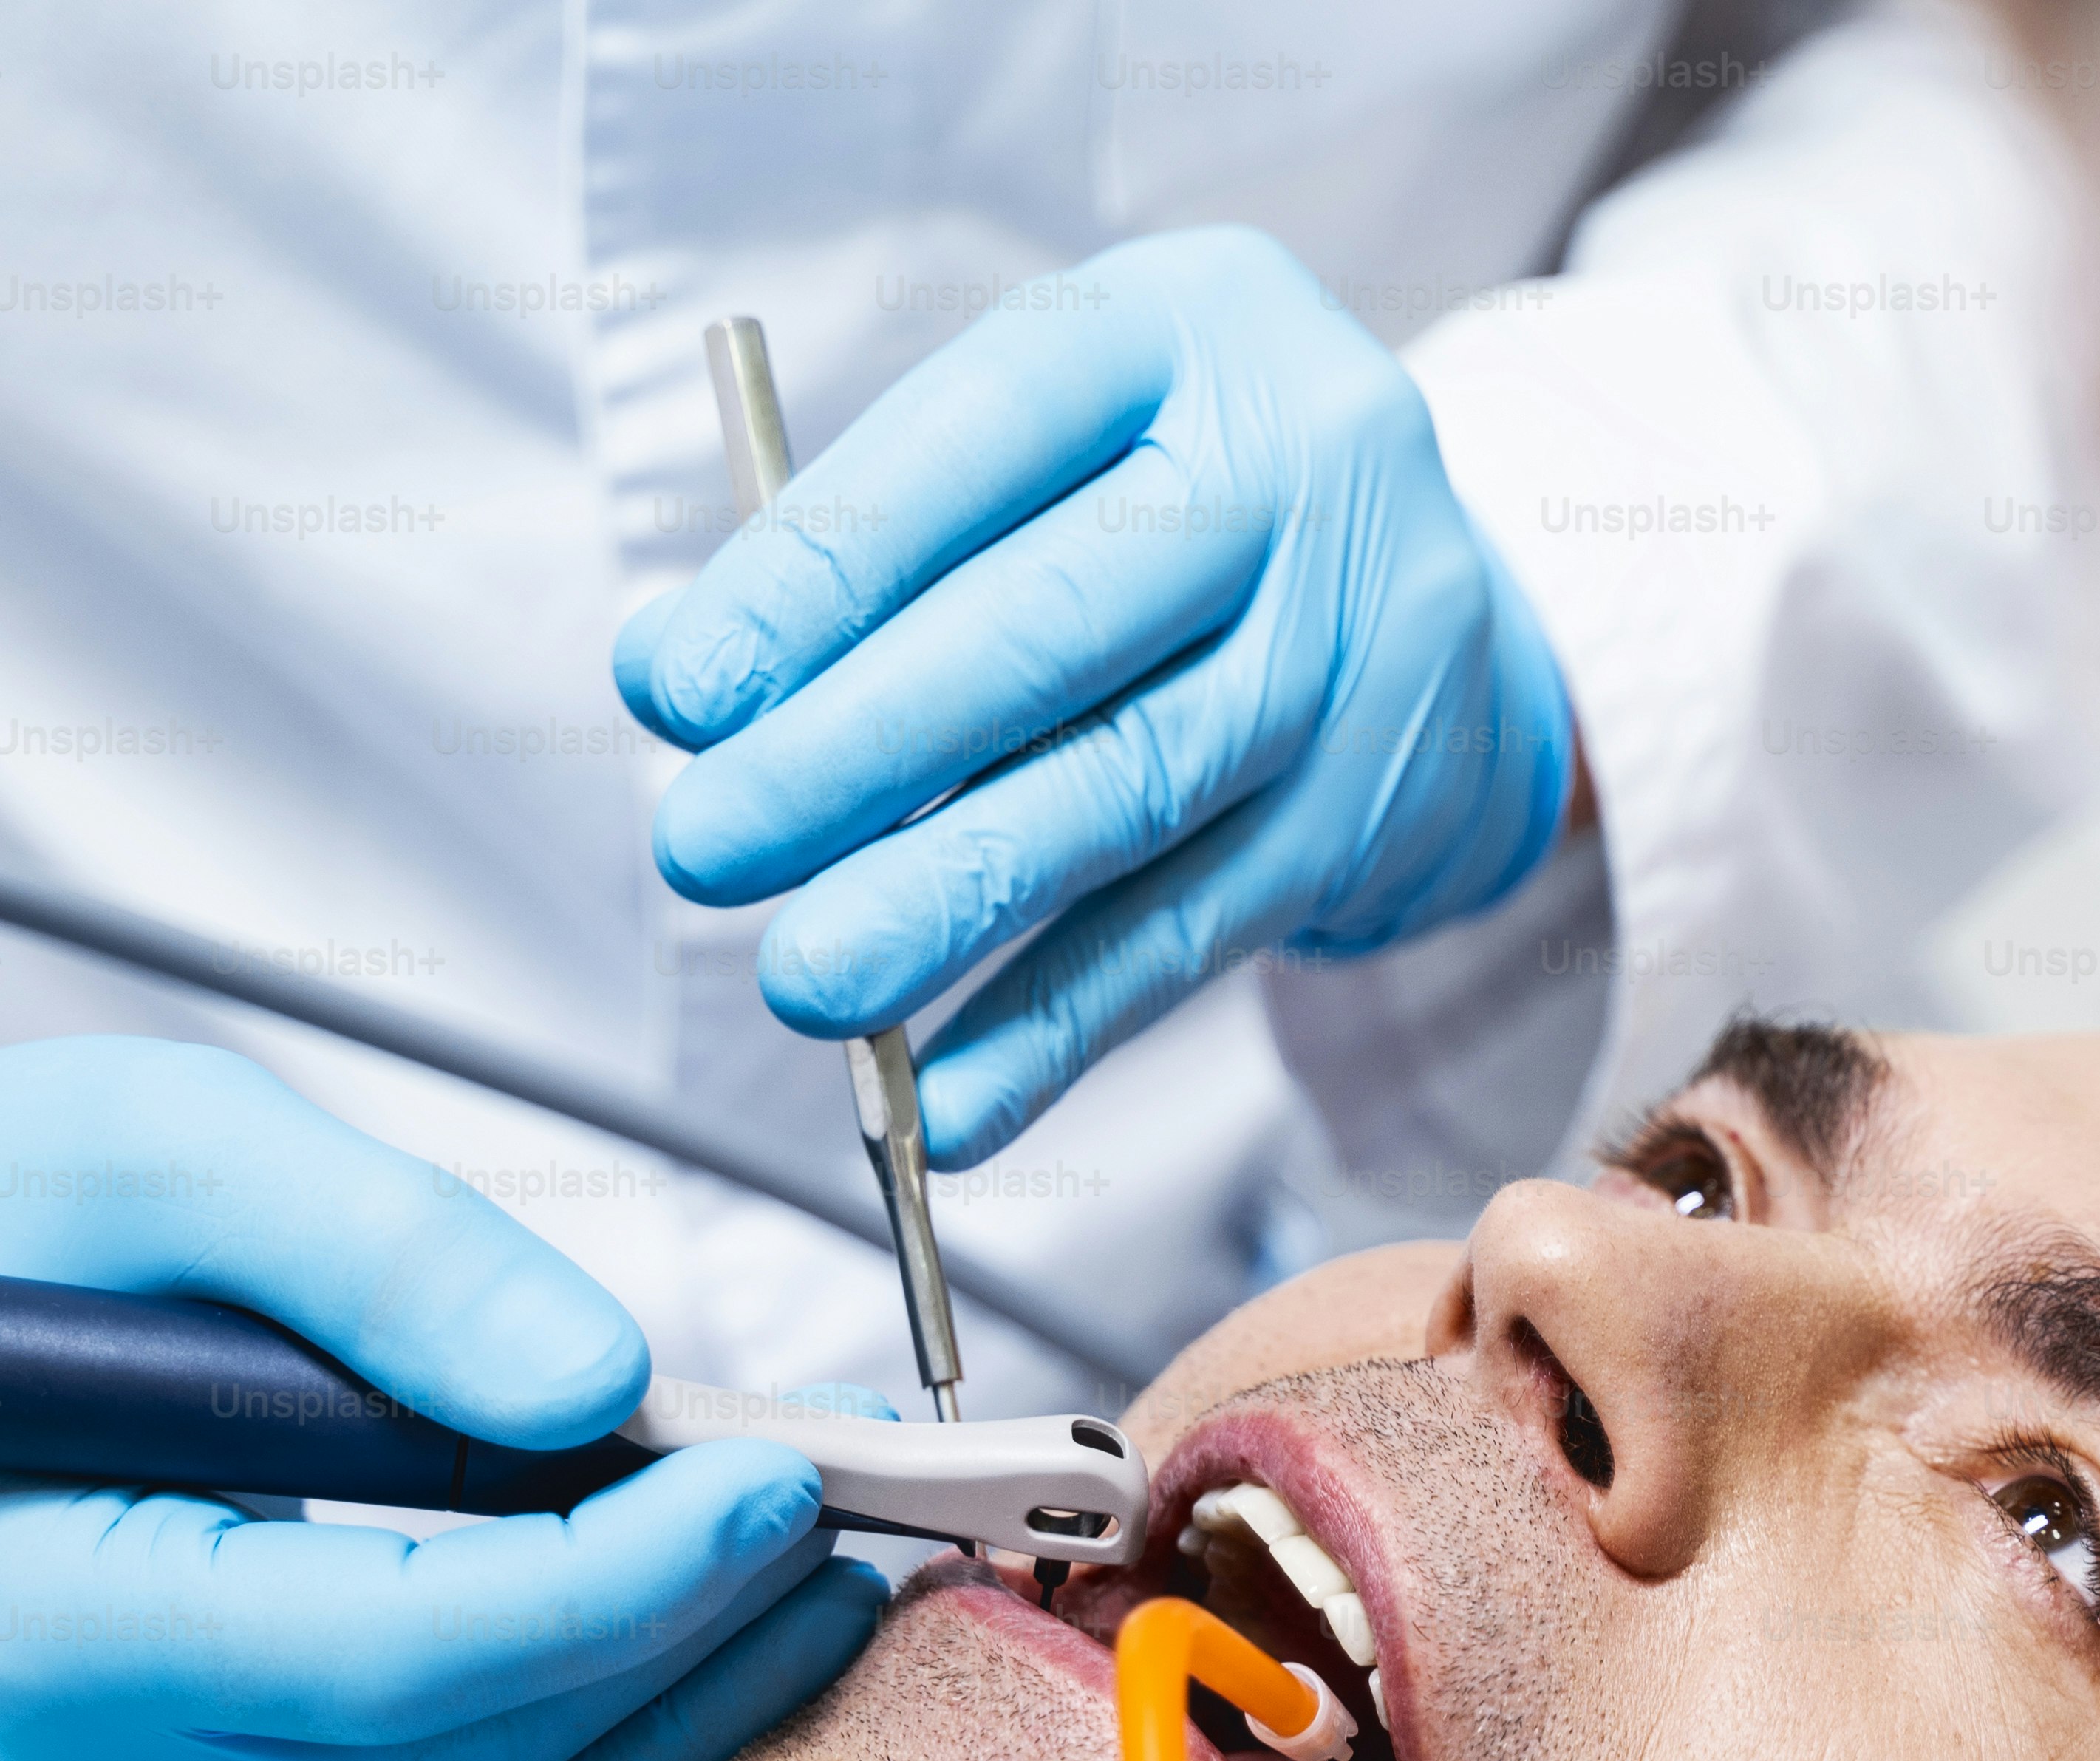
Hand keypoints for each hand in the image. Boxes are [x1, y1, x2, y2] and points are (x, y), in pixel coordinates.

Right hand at [0, 959, 883, 1760]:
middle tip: (857, 1535)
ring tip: (826, 1592)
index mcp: (44, 1613)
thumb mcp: (167, 1143)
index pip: (396, 1658)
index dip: (618, 1583)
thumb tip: (603, 1388)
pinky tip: (726, 1647)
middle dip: (692, 1667)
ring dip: (685, 1747)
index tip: (776, 1475)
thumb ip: (381, 1255)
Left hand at [615, 227, 1575, 1166]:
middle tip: (707, 846)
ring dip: (949, 905)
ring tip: (806, 981)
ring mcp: (1356, 649)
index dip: (823, 572)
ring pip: (1129, 793)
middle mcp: (1301, 469)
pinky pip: (1191, 931)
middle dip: (859, 753)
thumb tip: (673, 681)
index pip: (981, 436)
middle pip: (1059, 628)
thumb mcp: (1044, 439)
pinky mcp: (1368, 812)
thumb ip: (869, 539)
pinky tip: (947, 1097)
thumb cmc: (1161, 492)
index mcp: (1185, 325)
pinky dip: (1059, 1027)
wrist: (1426, 580)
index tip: (681, 693)